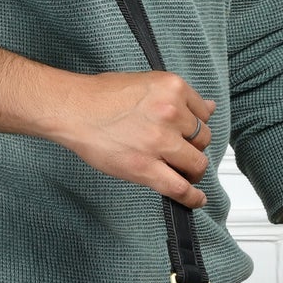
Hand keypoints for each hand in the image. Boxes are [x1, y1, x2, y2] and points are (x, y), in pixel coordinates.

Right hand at [50, 70, 213, 208]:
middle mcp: (171, 112)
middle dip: (194, 148)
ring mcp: (160, 141)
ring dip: (192, 171)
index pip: (204, 113)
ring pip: (196, 163)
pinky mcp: (146, 166)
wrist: (73, 110)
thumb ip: (178, 97)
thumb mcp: (146, 83)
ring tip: (184, 174)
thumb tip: (209, 107)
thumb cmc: (101, 96)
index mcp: (173, 88)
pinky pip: (180, 187)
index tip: (190, 135)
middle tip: (181, 154)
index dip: (196, 126)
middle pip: (203, 139)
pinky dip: (192, 197)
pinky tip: (196, 199)